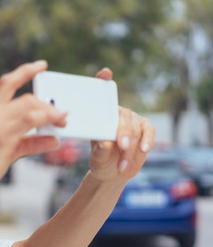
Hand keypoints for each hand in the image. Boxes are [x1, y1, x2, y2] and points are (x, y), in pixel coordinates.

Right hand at [0, 60, 67, 206]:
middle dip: (49, 104)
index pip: (6, 83)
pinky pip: (30, 123)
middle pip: (26, 97)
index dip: (25, 71)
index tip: (42, 65)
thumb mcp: (5, 151)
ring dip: (52, 112)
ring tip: (63, 121)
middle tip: (64, 115)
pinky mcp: (1, 139)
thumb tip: (54, 140)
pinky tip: (55, 133)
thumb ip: (29, 142)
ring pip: (31, 106)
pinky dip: (47, 123)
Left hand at [88, 68, 155, 182]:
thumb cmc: (101, 160)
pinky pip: (149, 131)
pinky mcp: (146, 128)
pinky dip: (147, 141)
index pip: (101, 95)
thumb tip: (107, 142)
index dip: (103, 81)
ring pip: (135, 128)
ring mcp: (133, 120)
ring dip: (131, 148)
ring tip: (122, 165)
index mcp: (101, 115)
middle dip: (123, 131)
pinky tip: (144, 149)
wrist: (114, 172)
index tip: (105, 73)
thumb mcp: (97, 157)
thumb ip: (100, 150)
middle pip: (123, 116)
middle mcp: (117, 114)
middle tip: (122, 145)